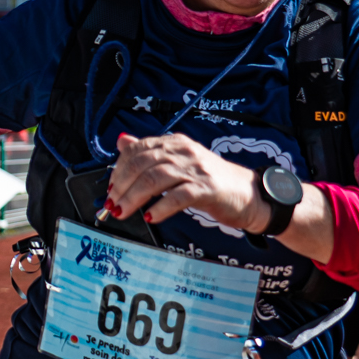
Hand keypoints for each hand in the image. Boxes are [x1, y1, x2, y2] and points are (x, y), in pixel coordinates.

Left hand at [102, 132, 273, 232]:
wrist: (248, 195)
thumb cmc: (210, 182)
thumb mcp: (178, 163)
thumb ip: (150, 154)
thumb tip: (122, 142)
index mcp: (175, 143)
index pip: (139, 149)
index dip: (119, 169)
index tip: (110, 188)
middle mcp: (184, 151)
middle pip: (144, 164)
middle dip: (122, 185)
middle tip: (111, 204)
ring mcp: (196, 169)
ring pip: (156, 178)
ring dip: (135, 197)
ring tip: (123, 212)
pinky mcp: (207, 188)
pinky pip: (178, 196)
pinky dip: (161, 207)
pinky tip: (150, 217)